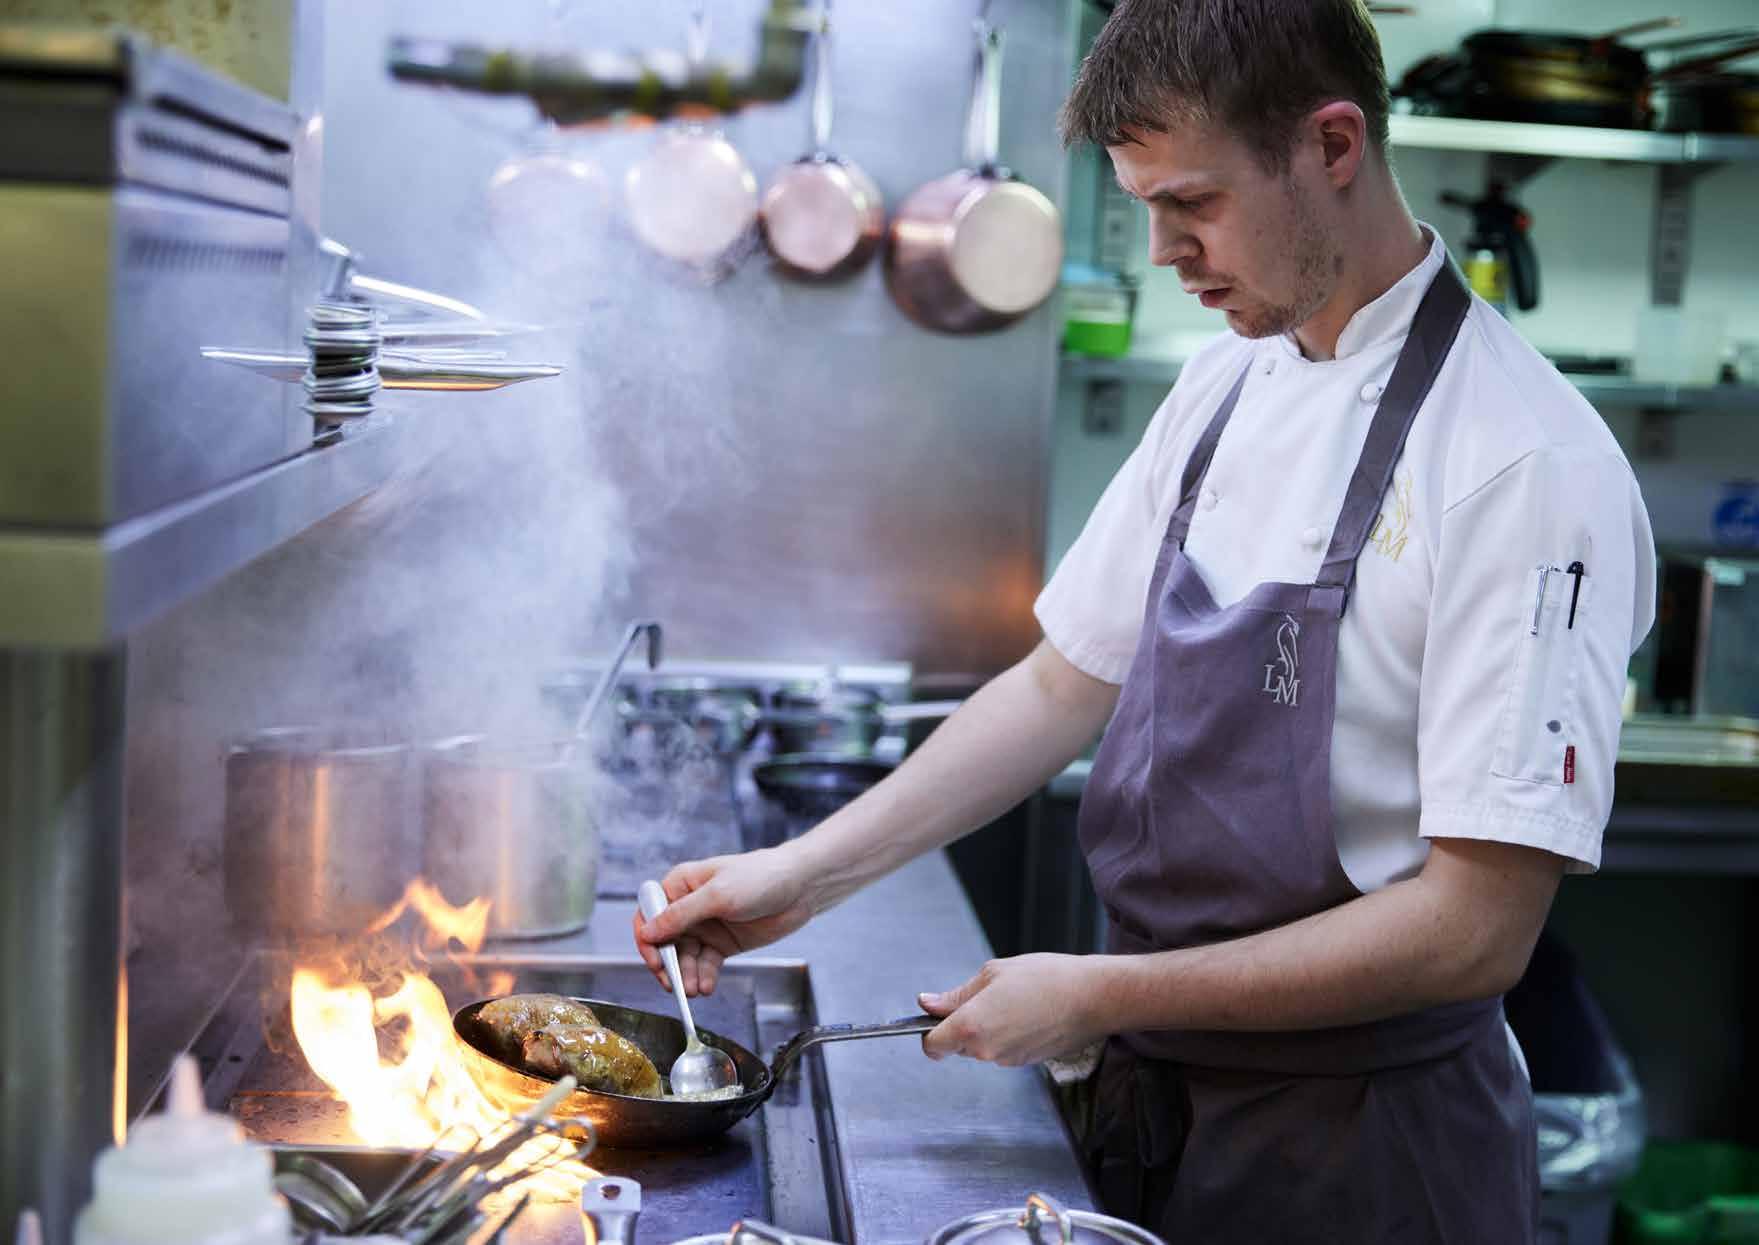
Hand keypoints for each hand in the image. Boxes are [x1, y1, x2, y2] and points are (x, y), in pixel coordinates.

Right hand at [631, 846, 814, 996]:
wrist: (801, 888)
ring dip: (686, 975)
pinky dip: (703, 976)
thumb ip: (681, 915)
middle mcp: (689, 907)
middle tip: (675, 985)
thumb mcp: (717, 895)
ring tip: (695, 990)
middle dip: (668, 965)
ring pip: (685, 957)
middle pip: (665, 942)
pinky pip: (705, 964)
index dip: (648, 940)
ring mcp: (706, 927)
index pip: (650, 914)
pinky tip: (706, 986)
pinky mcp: (723, 943)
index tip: (656, 961)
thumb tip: (648, 932)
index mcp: (681, 885)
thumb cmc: (760, 877)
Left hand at [918, 953, 1108, 1067]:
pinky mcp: (1024, 1063)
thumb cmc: (1045, 978)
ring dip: (986, 1028)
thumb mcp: (994, 974)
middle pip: (956, 1045)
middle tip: (988, 995)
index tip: (938, 1016)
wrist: (1092, 998)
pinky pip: (1001, 1049)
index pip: (932, 1046)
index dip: (929, 1031)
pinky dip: (1006, 1034)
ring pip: (980, 1047)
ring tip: (1012, 1001)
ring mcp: (1006, 1060)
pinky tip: (1026, 1014)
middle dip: (963, 1024)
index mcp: (971, 1027)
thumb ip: (957, 994)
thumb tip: (927, 1003)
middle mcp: (985, 1051)